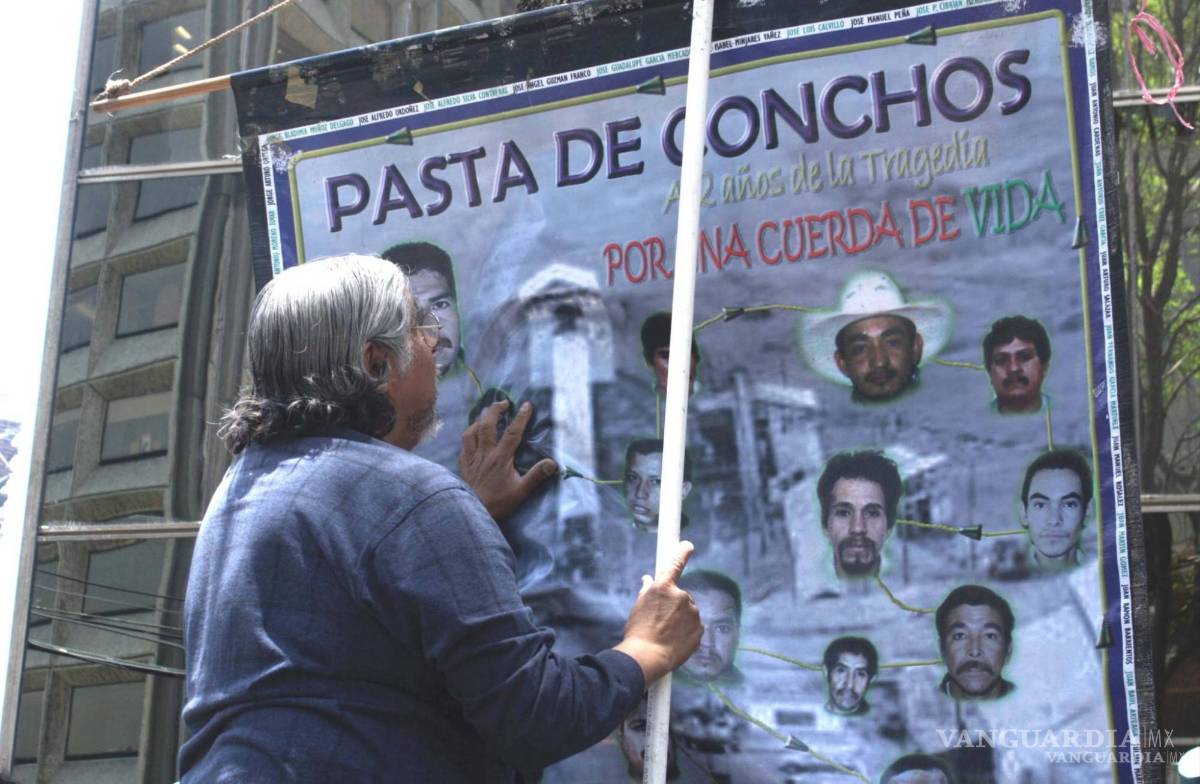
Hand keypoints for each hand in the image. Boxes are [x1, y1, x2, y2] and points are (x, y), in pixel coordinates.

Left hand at [460, 400, 556, 520]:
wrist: (473, 512)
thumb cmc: (499, 503)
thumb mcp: (521, 491)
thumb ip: (536, 476)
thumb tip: (553, 463)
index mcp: (500, 458)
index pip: (512, 433)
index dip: (520, 417)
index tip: (526, 405)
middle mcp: (485, 454)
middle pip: (487, 425)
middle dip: (495, 410)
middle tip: (503, 402)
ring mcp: (472, 458)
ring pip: (471, 432)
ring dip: (479, 420)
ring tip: (486, 415)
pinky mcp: (464, 465)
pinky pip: (464, 445)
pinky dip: (468, 436)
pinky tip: (472, 435)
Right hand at [614, 541, 702, 684]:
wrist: (649, 656)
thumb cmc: (639, 631)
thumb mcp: (639, 606)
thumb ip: (647, 590)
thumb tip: (648, 579)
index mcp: (664, 587)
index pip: (675, 564)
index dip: (682, 552)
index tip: (688, 546)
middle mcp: (682, 596)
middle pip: (681, 595)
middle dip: (674, 604)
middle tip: (660, 620)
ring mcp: (693, 612)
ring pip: (688, 611)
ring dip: (681, 618)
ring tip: (667, 633)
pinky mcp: (700, 629)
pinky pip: (694, 625)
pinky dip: (687, 630)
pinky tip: (675, 640)